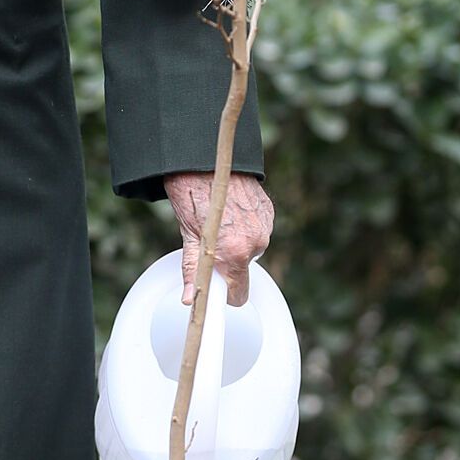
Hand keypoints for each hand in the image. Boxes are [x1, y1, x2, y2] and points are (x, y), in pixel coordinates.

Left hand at [163, 171, 274, 307]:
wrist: (207, 160)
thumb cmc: (194, 195)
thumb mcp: (190, 236)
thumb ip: (194, 271)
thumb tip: (189, 298)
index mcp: (235, 254)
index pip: (239, 294)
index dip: (226, 293)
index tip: (217, 287)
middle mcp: (256, 242)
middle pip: (243, 269)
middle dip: (229, 261)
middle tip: (211, 242)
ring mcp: (265, 226)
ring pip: (251, 248)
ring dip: (238, 241)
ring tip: (220, 221)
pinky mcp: (269, 212)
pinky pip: (258, 230)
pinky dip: (246, 226)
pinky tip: (232, 211)